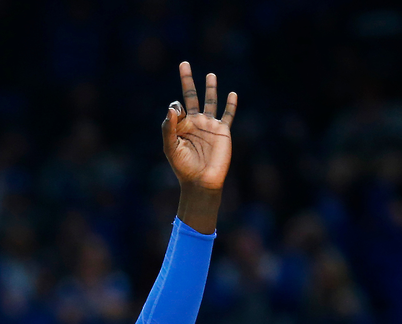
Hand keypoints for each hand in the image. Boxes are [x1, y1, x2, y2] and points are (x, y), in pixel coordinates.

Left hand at [162, 62, 235, 192]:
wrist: (201, 181)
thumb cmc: (183, 166)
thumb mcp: (170, 147)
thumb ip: (169, 128)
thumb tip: (172, 107)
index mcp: (181, 126)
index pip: (177, 107)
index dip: (175, 107)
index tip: (178, 113)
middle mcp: (195, 122)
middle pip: (192, 96)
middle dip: (188, 81)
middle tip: (184, 63)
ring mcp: (210, 125)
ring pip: (210, 101)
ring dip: (210, 88)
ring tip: (210, 74)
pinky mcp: (223, 131)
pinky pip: (227, 115)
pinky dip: (230, 104)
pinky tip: (232, 93)